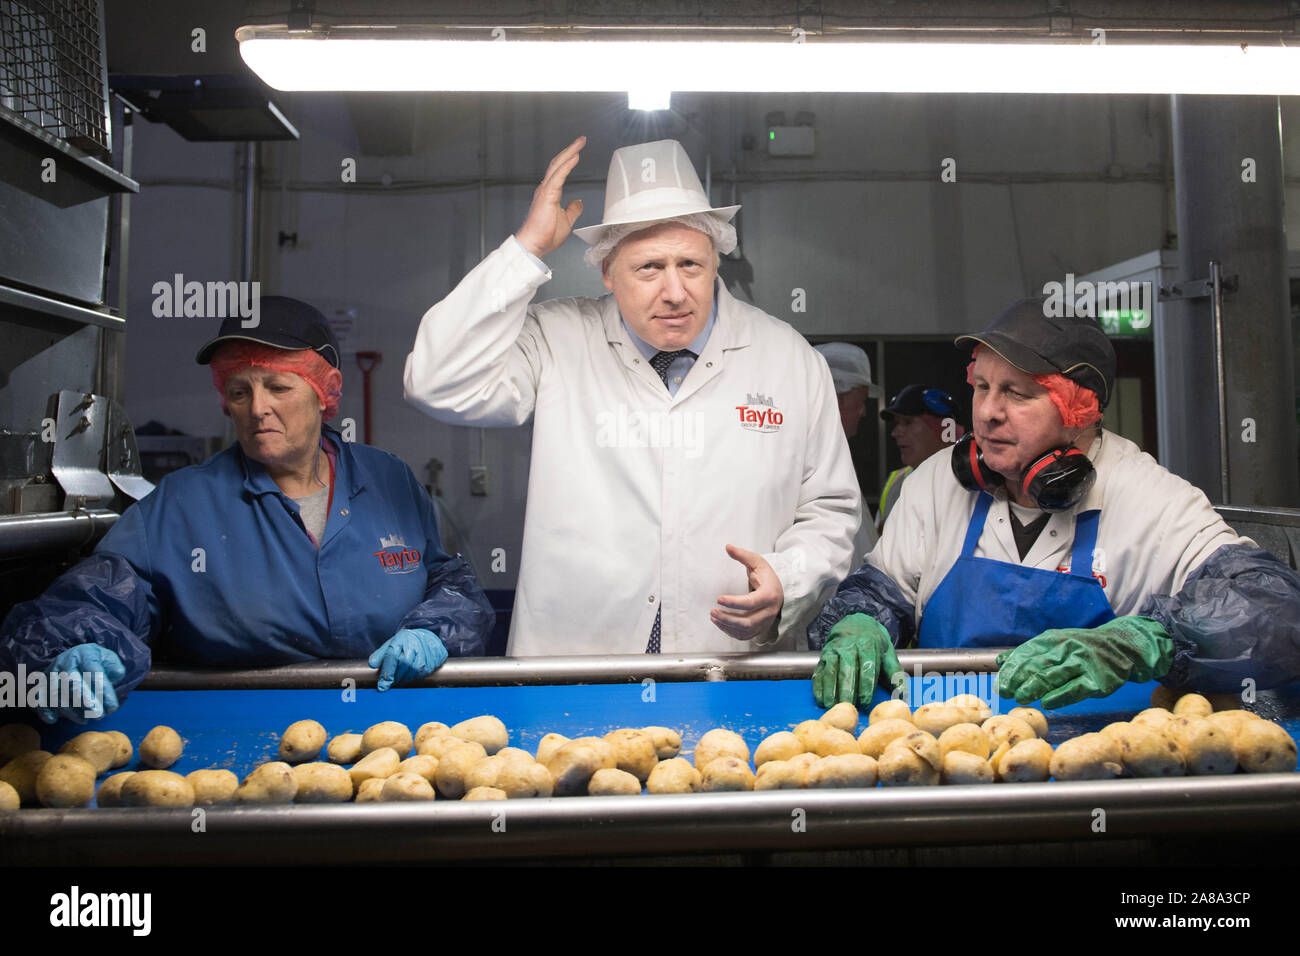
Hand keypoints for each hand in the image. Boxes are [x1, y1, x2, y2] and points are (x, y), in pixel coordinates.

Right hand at [38, 644, 124, 723]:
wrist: (73, 655)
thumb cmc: (94, 661)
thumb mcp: (108, 659)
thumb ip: (114, 666)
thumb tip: (117, 674)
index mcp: (85, 654)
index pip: (94, 673)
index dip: (104, 691)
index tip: (112, 708)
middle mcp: (66, 662)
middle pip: (73, 683)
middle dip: (86, 701)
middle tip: (97, 715)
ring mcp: (52, 673)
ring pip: (58, 693)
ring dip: (71, 710)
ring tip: (85, 720)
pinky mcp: (42, 684)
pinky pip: (40, 697)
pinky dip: (44, 709)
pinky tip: (53, 720)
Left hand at [368, 628, 448, 691]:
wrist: (427, 640)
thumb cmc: (406, 644)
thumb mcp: (391, 644)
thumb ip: (380, 655)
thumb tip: (372, 664)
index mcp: (401, 639)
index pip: (392, 656)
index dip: (387, 673)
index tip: (382, 686)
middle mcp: (414, 645)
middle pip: (404, 664)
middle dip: (395, 677)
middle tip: (389, 684)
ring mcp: (424, 653)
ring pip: (413, 670)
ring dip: (403, 679)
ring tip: (398, 680)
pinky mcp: (431, 662)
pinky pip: (421, 674)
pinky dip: (412, 678)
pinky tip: (408, 676)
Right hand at [515, 135, 586, 258]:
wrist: (534, 244)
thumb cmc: (545, 236)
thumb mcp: (566, 220)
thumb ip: (573, 210)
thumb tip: (579, 202)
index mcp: (549, 193)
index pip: (560, 171)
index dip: (569, 159)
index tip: (578, 151)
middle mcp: (545, 188)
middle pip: (558, 163)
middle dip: (570, 150)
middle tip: (581, 140)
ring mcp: (545, 191)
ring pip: (558, 166)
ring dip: (569, 152)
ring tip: (580, 143)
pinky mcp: (547, 195)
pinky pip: (558, 176)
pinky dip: (567, 165)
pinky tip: (575, 157)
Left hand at [710, 545, 784, 640]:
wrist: (780, 591)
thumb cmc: (767, 576)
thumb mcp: (758, 562)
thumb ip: (742, 555)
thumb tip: (727, 547)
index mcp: (769, 595)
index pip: (751, 602)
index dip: (734, 602)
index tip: (719, 599)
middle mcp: (769, 611)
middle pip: (747, 621)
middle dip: (728, 618)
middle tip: (713, 611)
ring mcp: (765, 622)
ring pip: (745, 631)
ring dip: (727, 626)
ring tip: (713, 616)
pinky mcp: (760, 629)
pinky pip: (745, 635)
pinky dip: (731, 632)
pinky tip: (720, 623)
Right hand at [812, 614, 905, 707]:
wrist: (855, 624)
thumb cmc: (873, 643)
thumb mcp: (887, 653)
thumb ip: (894, 674)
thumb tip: (902, 695)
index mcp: (867, 647)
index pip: (866, 668)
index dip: (865, 686)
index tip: (865, 702)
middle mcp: (849, 647)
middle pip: (846, 671)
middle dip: (846, 690)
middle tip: (847, 707)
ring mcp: (834, 651)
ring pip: (831, 671)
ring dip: (830, 690)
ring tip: (831, 706)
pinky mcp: (824, 655)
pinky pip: (820, 671)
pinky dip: (819, 686)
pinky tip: (820, 699)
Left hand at [995, 616, 1172, 708]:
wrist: (1123, 646)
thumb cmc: (1083, 648)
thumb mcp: (1055, 643)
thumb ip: (1029, 653)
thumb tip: (1000, 661)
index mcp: (1052, 640)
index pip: (1026, 654)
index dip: (1012, 669)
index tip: (1000, 683)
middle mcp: (1066, 649)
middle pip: (1037, 665)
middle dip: (1018, 679)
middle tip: (1004, 692)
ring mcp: (1082, 664)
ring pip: (1054, 676)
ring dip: (1034, 687)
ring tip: (1019, 697)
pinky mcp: (1097, 680)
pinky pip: (1076, 688)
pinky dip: (1060, 696)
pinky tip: (1047, 702)